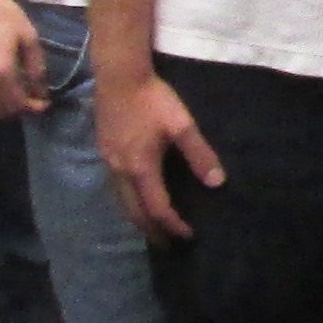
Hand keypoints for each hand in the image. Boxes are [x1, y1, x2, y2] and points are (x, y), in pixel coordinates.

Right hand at [0, 0, 47, 119]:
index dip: (33, 108)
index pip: (17, 105)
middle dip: (18, 110)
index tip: (44, 104)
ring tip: (12, 97)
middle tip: (30, 100)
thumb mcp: (28, 36)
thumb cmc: (0, 12)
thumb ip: (36, 68)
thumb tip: (41, 93)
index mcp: (0, 71)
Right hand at [94, 58, 220, 244]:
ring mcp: (109, 164)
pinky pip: (116, 190)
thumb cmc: (152, 100)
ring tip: (154, 229)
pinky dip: (129, 204)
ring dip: (138, 220)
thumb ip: (199, 154)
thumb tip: (217, 182)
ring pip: (122, 203)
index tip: (188, 236)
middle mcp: (120, 172)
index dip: (173, 225)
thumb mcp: (182, 125)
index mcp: (141, 169)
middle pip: (134, 213)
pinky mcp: (105, 153)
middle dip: (152, 232)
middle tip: (168, 245)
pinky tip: (137, 200)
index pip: (157, 209)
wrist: (119, 77)